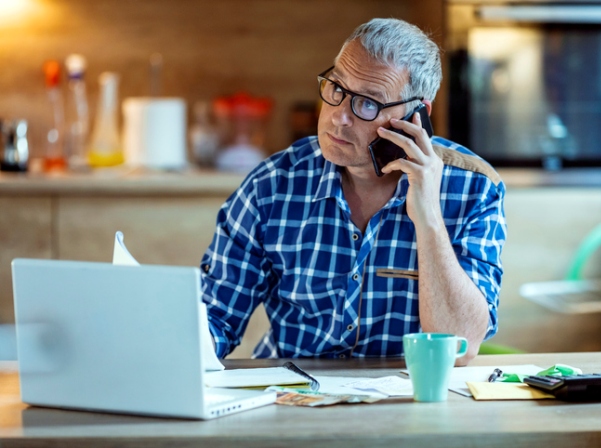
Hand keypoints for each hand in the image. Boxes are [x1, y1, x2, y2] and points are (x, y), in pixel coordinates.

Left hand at [379, 112, 442, 226]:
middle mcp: (434, 161)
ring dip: (393, 137)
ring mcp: (428, 167)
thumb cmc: (421, 200)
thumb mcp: (421, 179)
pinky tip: (384, 170)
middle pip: (419, 135)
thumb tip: (405, 157)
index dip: (418, 125)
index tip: (412, 114)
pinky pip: (401, 162)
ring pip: (409, 144)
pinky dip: (390, 164)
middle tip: (390, 120)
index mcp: (435, 160)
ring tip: (381, 132)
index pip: (426, 137)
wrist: (428, 216)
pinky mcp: (420, 175)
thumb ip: (417, 166)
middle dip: (404, 125)